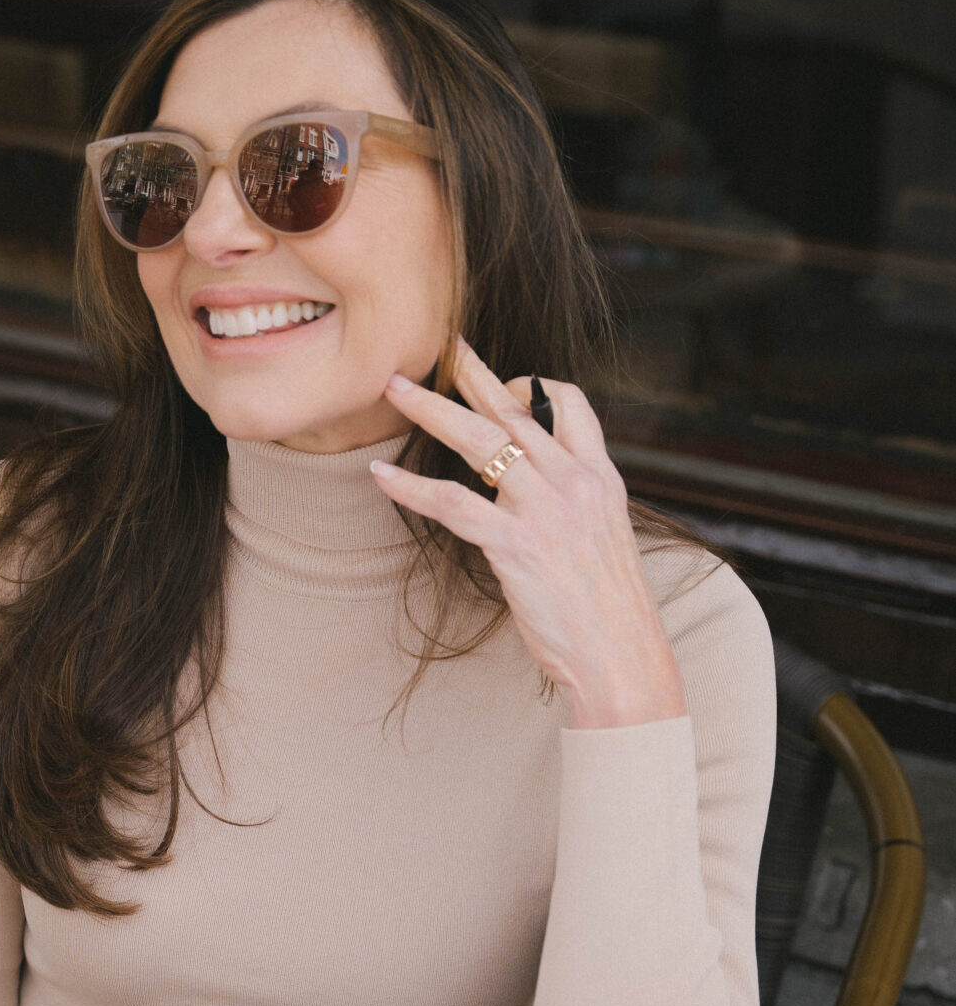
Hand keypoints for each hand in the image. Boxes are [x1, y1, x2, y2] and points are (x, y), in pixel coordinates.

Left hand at [369, 340, 685, 729]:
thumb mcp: (603, 542)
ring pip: (480, 441)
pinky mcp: (516, 544)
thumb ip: (572, 507)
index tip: (498, 378)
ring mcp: (546, 510)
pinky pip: (452, 503)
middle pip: (514, 412)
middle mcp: (575, 483)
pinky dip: (411, 487)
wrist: (624, 657)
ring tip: (396, 389)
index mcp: (600, 479)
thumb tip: (535, 496)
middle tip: (438, 348)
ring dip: (432, 410)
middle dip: (471, 375)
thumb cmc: (609, 612)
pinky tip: (381, 477)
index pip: (571, 405)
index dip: (532, 383)